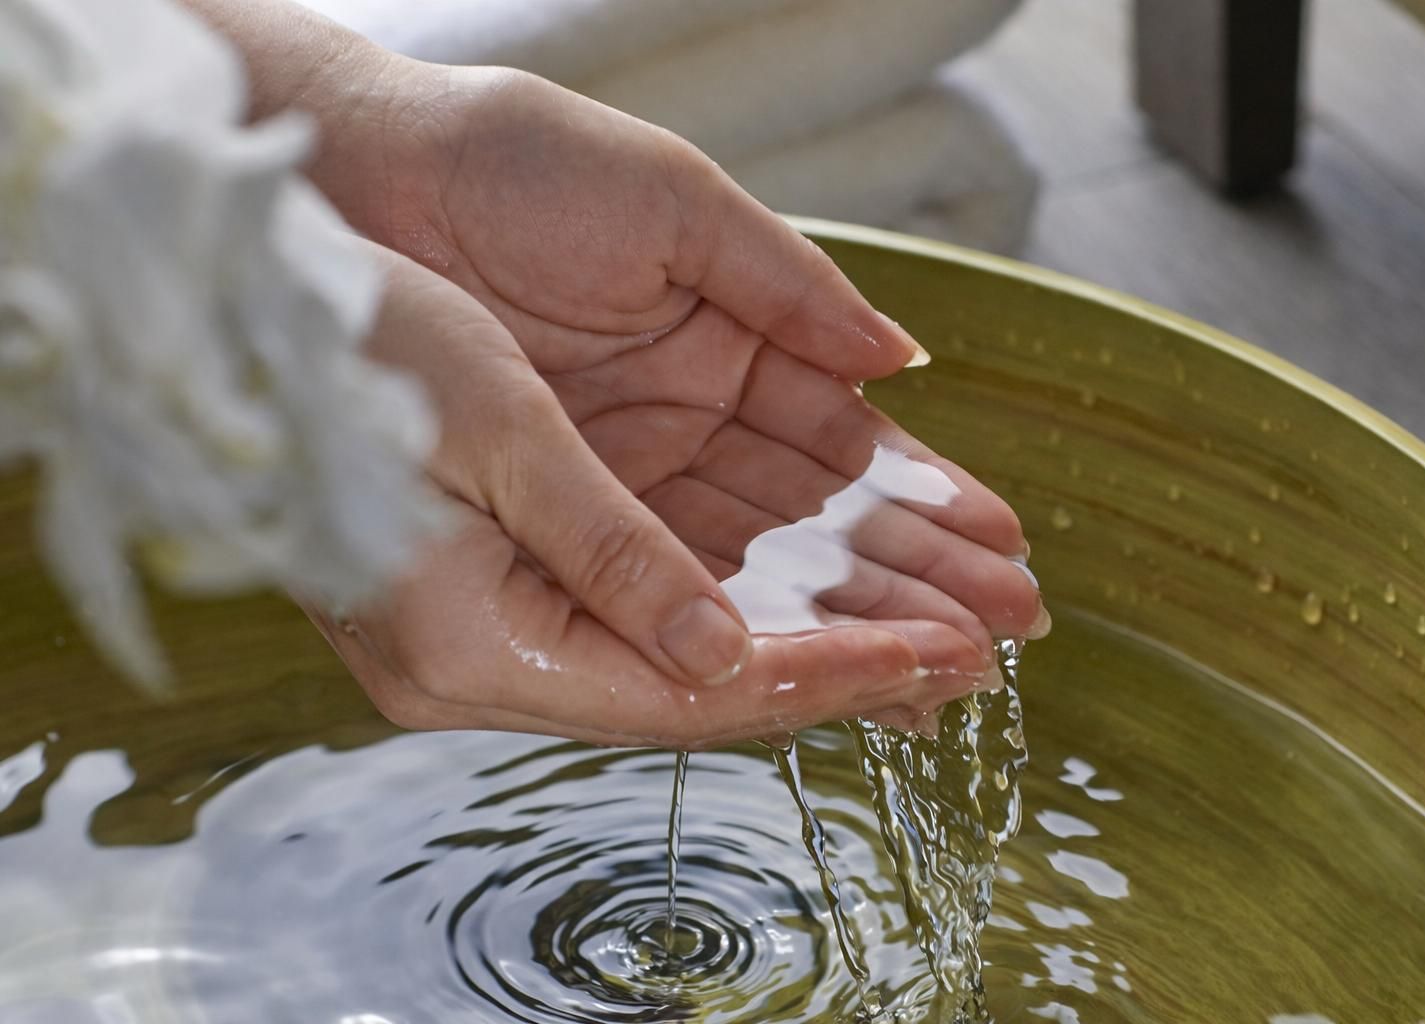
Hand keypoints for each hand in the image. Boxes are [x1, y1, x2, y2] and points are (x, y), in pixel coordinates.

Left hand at [313, 62, 1044, 661]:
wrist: (366, 177)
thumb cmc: (517, 163)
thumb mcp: (675, 207)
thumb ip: (787, 286)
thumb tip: (900, 359)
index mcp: (730, 342)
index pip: (849, 447)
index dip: (927, 501)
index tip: (1005, 552)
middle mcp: (685, 425)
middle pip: (817, 523)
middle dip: (913, 578)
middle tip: (1006, 635)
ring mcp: (624, 475)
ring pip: (755, 566)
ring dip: (850, 618)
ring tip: (942, 671)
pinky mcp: (558, 511)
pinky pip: (662, 582)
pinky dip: (742, 623)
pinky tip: (821, 662)